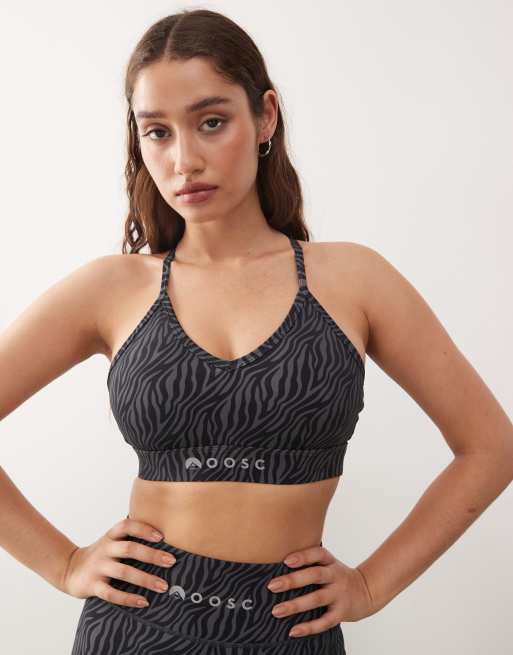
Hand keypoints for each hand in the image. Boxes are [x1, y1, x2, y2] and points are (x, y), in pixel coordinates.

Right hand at [61, 516, 176, 607]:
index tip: (161, 537)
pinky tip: (144, 602)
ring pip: (123, 572)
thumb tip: (164, 541)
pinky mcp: (93, 586)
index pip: (127, 526)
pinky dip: (128, 599)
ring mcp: (98, 568)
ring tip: (163, 586)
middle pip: (130, 549)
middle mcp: (105, 550)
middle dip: (152, 555)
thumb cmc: (101, 554)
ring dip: (145, 579)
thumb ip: (131, 538)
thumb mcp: (112, 541)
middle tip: (171, 561)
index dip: (144, 529)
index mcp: (111, 536)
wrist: (69, 568)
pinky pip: (111, 593)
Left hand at [267, 544, 375, 637]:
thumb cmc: (336, 576)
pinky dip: (309, 627)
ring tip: (276, 611)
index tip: (286, 560)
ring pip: (317, 599)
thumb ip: (309, 562)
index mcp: (330, 562)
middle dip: (293, 581)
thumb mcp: (328, 563)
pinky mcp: (341, 613)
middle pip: (315, 575)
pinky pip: (325, 621)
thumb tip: (275, 564)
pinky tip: (293, 631)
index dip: (303, 556)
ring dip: (295, 605)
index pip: (318, 554)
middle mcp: (336, 576)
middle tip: (272, 586)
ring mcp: (339, 594)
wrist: (366, 591)